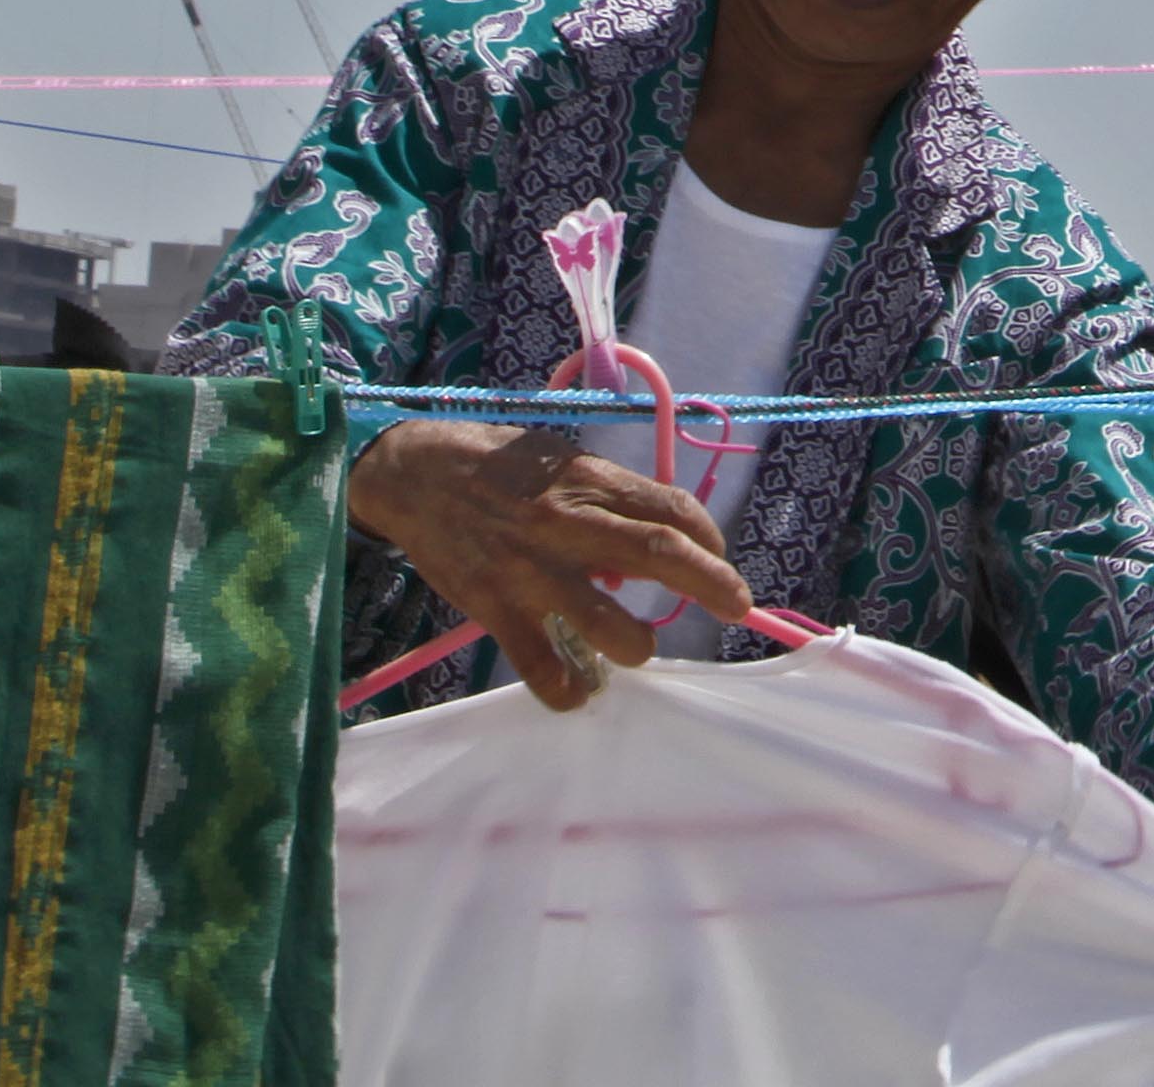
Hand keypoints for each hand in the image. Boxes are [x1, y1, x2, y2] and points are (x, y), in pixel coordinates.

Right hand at [341, 419, 747, 709]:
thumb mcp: (559, 460)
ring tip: (640, 648)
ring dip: (637, 643)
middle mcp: (566, 523)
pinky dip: (567, 688)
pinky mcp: (495, 608)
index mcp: (587, 481)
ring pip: (604, 621)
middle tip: (738, 605)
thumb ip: (604, 498)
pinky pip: (540, 663)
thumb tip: (645, 548)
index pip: (669, 507)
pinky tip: (579, 693)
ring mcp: (530, 570)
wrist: (415, 474)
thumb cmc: (497, 466)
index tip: (717, 556)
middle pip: (657, 553)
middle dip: (710, 584)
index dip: (708, 535)